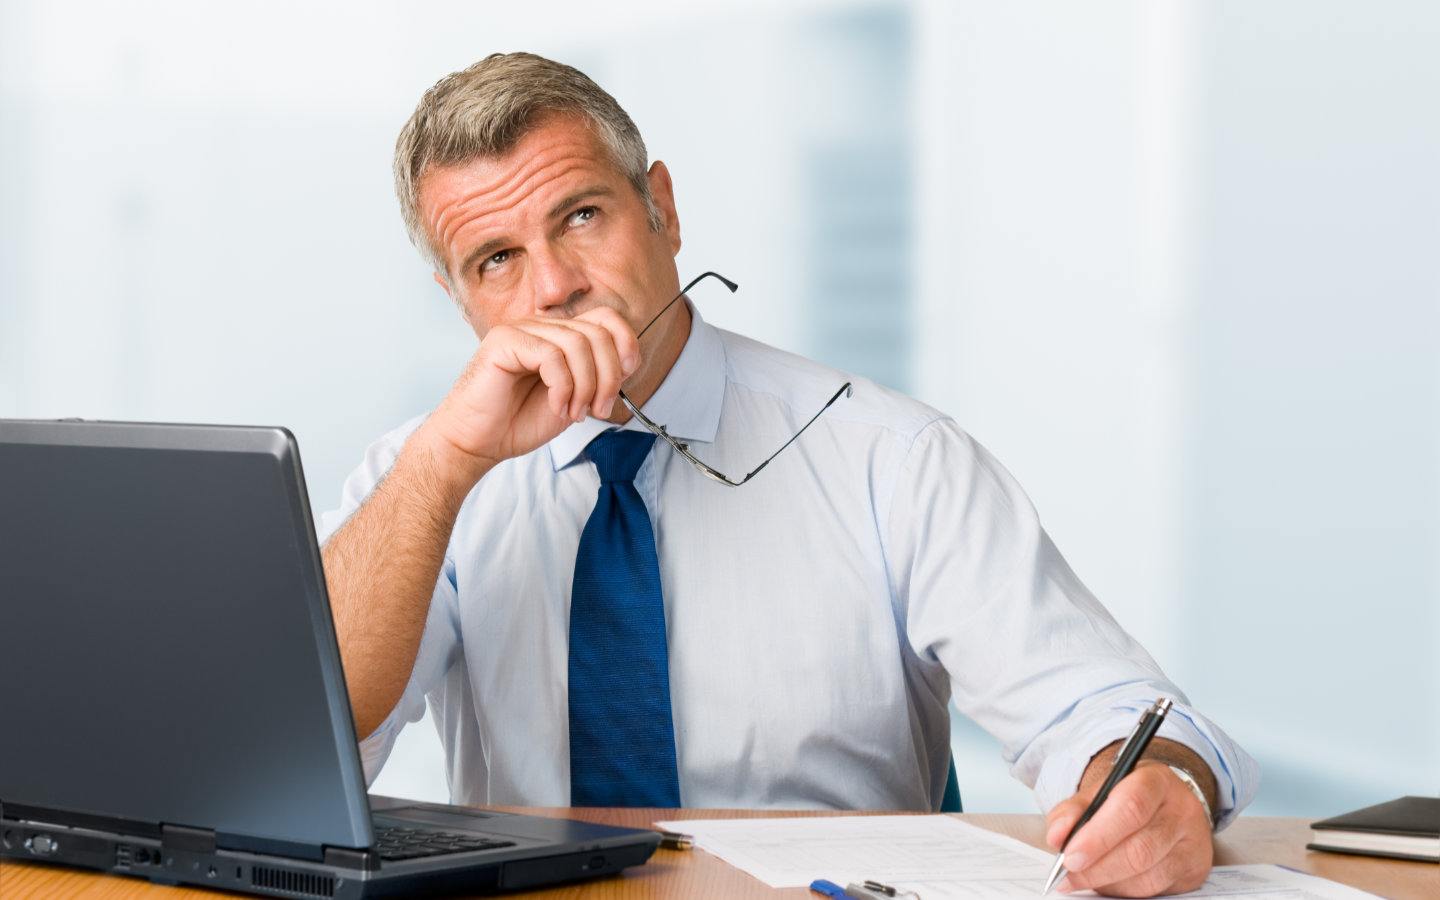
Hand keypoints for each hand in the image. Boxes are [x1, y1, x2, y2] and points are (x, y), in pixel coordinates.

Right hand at [422, 306, 639, 478]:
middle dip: (608, 375)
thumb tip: (626, 363)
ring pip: (578, 343)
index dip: (624, 343)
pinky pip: (552, 356)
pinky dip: (564, 387)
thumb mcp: (573, 398)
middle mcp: (540, 326)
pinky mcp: (504, 342)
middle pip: (597, 332)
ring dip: (586, 385)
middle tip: (599, 409)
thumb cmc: (517, 422)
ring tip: (576, 412)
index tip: (628, 375)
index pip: (604, 318)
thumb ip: (596, 377)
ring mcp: (521, 330)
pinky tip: (557, 407)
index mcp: (558, 336)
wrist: (476, 443)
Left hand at [1045, 760, 1213, 896]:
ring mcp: (1193, 842)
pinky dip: (1125, 890)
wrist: (1167, 804)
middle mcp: (1182, 810)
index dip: (1097, 837)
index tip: (1069, 855)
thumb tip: (1056, 837)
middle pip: (1140, 848)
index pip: (1130, 808)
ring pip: (1149, 875)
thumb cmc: (1129, 798)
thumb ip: (1073, 811)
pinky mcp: (1195, 868)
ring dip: (1108, 882)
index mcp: (1156, 780)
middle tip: (1068, 875)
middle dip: (1097, 867)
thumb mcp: (1099, 792)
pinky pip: (1157, 888)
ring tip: (1082, 879)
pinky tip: (1107, 883)